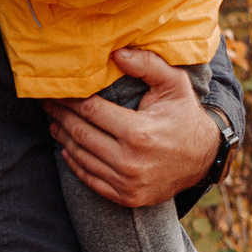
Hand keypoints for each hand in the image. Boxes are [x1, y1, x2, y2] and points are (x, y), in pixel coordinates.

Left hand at [48, 47, 221, 209]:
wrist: (205, 158)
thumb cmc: (185, 116)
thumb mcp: (174, 84)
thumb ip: (147, 64)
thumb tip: (116, 53)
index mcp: (138, 132)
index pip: (90, 111)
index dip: (69, 99)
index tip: (55, 90)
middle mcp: (129, 161)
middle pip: (80, 134)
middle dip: (60, 116)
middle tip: (46, 104)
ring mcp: (127, 183)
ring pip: (81, 157)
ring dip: (63, 138)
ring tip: (53, 123)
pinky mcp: (126, 197)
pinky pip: (90, 179)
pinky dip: (75, 163)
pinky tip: (67, 149)